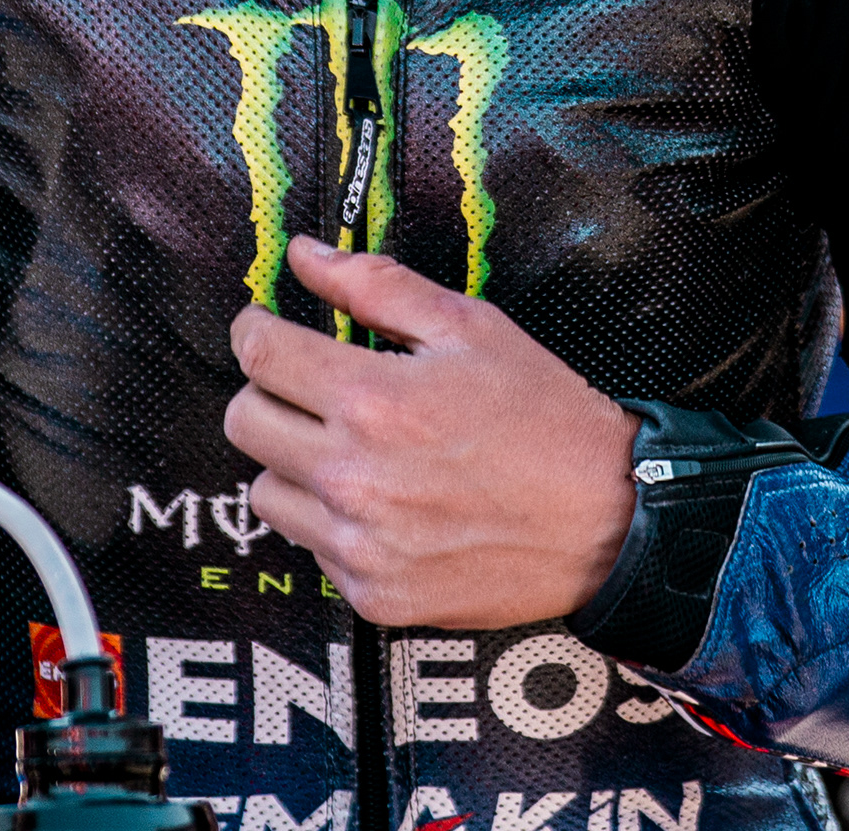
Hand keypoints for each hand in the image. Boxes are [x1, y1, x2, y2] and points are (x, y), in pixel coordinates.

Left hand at [225, 235, 635, 626]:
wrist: (604, 519)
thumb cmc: (542, 417)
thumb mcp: (468, 326)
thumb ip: (375, 285)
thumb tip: (307, 255)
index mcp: (374, 400)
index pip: (259, 354)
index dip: (255, 327)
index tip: (266, 326)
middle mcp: (355, 478)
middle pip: (244, 421)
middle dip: (267, 389)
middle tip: (307, 384)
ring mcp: (360, 544)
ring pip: (265, 489)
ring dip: (292, 459)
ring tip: (347, 445)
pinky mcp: (373, 594)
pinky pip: (309, 546)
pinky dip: (329, 519)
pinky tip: (378, 497)